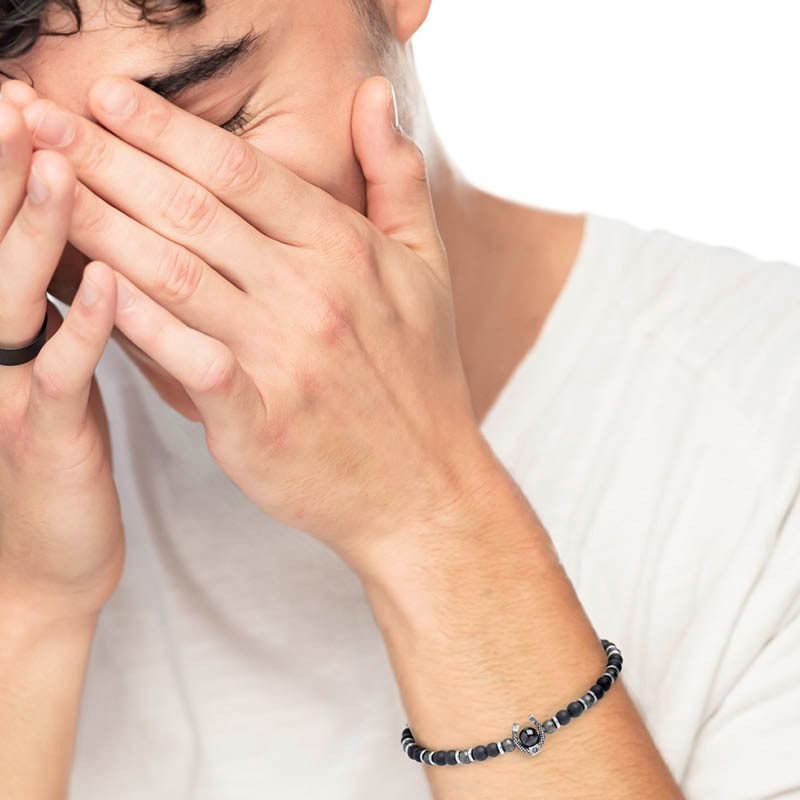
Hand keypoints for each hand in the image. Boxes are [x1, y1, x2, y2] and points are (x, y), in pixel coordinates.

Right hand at [0, 87, 123, 623]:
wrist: (42, 560)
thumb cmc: (60, 449)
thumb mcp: (54, 367)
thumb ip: (61, 304)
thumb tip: (93, 238)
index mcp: (3, 326)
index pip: (3, 231)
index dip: (9, 167)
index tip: (30, 100)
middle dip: (7, 172)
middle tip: (23, 101)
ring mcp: (9, 391)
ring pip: (17, 296)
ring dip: (36, 229)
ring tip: (61, 164)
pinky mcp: (44, 437)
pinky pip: (65, 374)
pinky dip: (86, 325)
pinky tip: (112, 281)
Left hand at [22, 76, 497, 569]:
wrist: (422, 483)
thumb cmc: (420, 375)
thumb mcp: (428, 266)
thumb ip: (396, 176)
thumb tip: (374, 93)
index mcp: (346, 249)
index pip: (239, 169)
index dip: (163, 127)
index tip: (106, 97)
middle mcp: (312, 293)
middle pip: (191, 209)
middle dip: (104, 158)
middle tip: (40, 120)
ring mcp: (285, 357)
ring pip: (173, 273)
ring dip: (97, 225)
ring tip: (39, 187)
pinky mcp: (259, 420)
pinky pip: (185, 359)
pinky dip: (134, 322)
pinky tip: (89, 288)